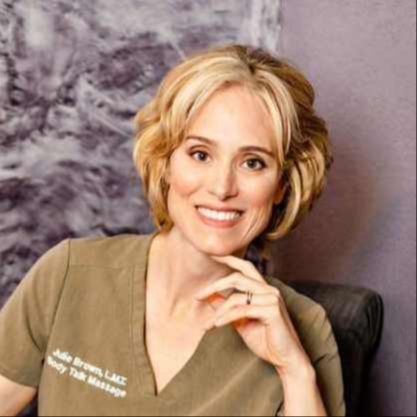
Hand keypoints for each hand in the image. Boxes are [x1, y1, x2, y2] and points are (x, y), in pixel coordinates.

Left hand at [194, 255, 312, 374]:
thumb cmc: (265, 339)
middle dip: (215, 286)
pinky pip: (242, 310)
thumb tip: (210, 296)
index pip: (245, 267)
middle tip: (197, 296)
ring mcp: (272, 298)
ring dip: (218, 310)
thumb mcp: (241, 321)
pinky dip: (226, 317)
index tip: (211, 254)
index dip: (229, 258)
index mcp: (264, 289)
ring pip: (236, 296)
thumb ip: (228, 307)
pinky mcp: (272, 310)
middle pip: (237, 277)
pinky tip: (216, 324)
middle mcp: (269, 290)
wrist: (285, 359)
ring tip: (208, 324)